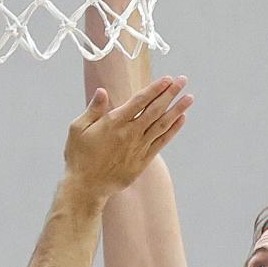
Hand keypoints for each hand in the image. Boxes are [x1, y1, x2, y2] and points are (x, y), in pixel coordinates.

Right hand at [63, 75, 193, 199]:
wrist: (85, 187)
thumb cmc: (79, 156)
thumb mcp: (78, 129)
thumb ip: (93, 109)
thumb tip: (102, 91)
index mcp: (114, 122)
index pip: (140, 101)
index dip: (155, 88)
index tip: (168, 79)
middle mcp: (129, 133)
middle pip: (155, 110)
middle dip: (171, 93)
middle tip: (183, 80)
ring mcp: (138, 148)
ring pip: (162, 125)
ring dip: (177, 110)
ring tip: (189, 98)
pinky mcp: (142, 162)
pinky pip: (161, 142)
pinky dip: (173, 130)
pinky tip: (181, 120)